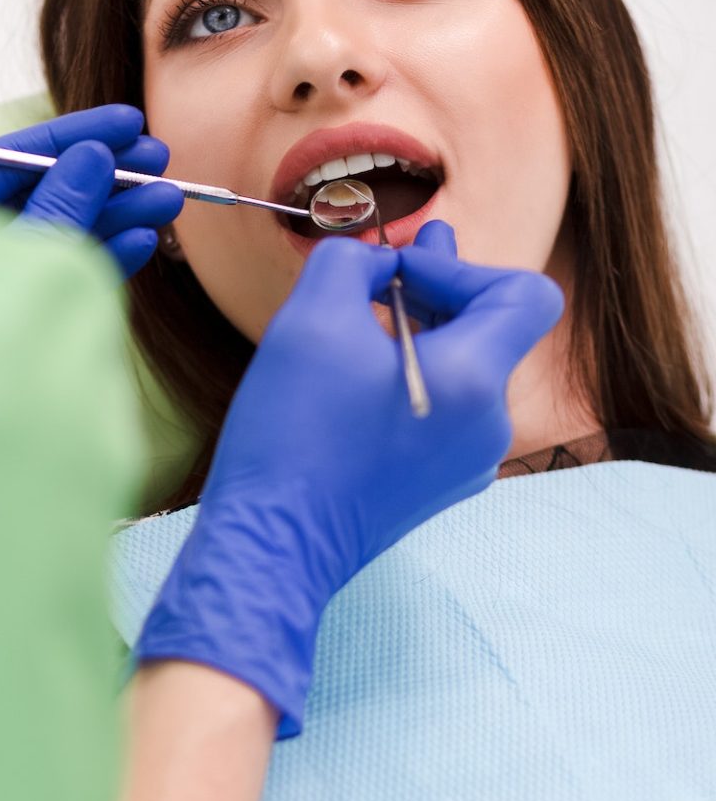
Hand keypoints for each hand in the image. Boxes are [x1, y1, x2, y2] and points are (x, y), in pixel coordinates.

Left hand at [0, 105, 184, 280]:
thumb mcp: (20, 255)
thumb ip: (57, 205)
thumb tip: (94, 154)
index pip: (13, 156)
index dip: (74, 135)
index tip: (129, 122)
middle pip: (45, 189)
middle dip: (107, 174)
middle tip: (159, 159)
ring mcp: (0, 275)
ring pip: (64, 230)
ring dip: (119, 215)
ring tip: (169, 200)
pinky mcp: (25, 311)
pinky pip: (65, 272)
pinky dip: (103, 257)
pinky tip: (143, 240)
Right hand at [135, 229, 563, 734]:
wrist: (274, 541)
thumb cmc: (295, 430)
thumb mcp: (312, 316)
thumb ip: (350, 263)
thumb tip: (375, 264)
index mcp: (476, 381)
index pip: (526, 295)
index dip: (467, 267)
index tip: (401, 273)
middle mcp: (489, 426)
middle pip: (489, 334)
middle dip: (438, 291)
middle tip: (395, 259)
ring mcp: (467, 463)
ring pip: (461, 376)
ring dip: (420, 335)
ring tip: (367, 316)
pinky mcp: (437, 486)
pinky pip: (441, 415)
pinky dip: (409, 382)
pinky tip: (356, 380)